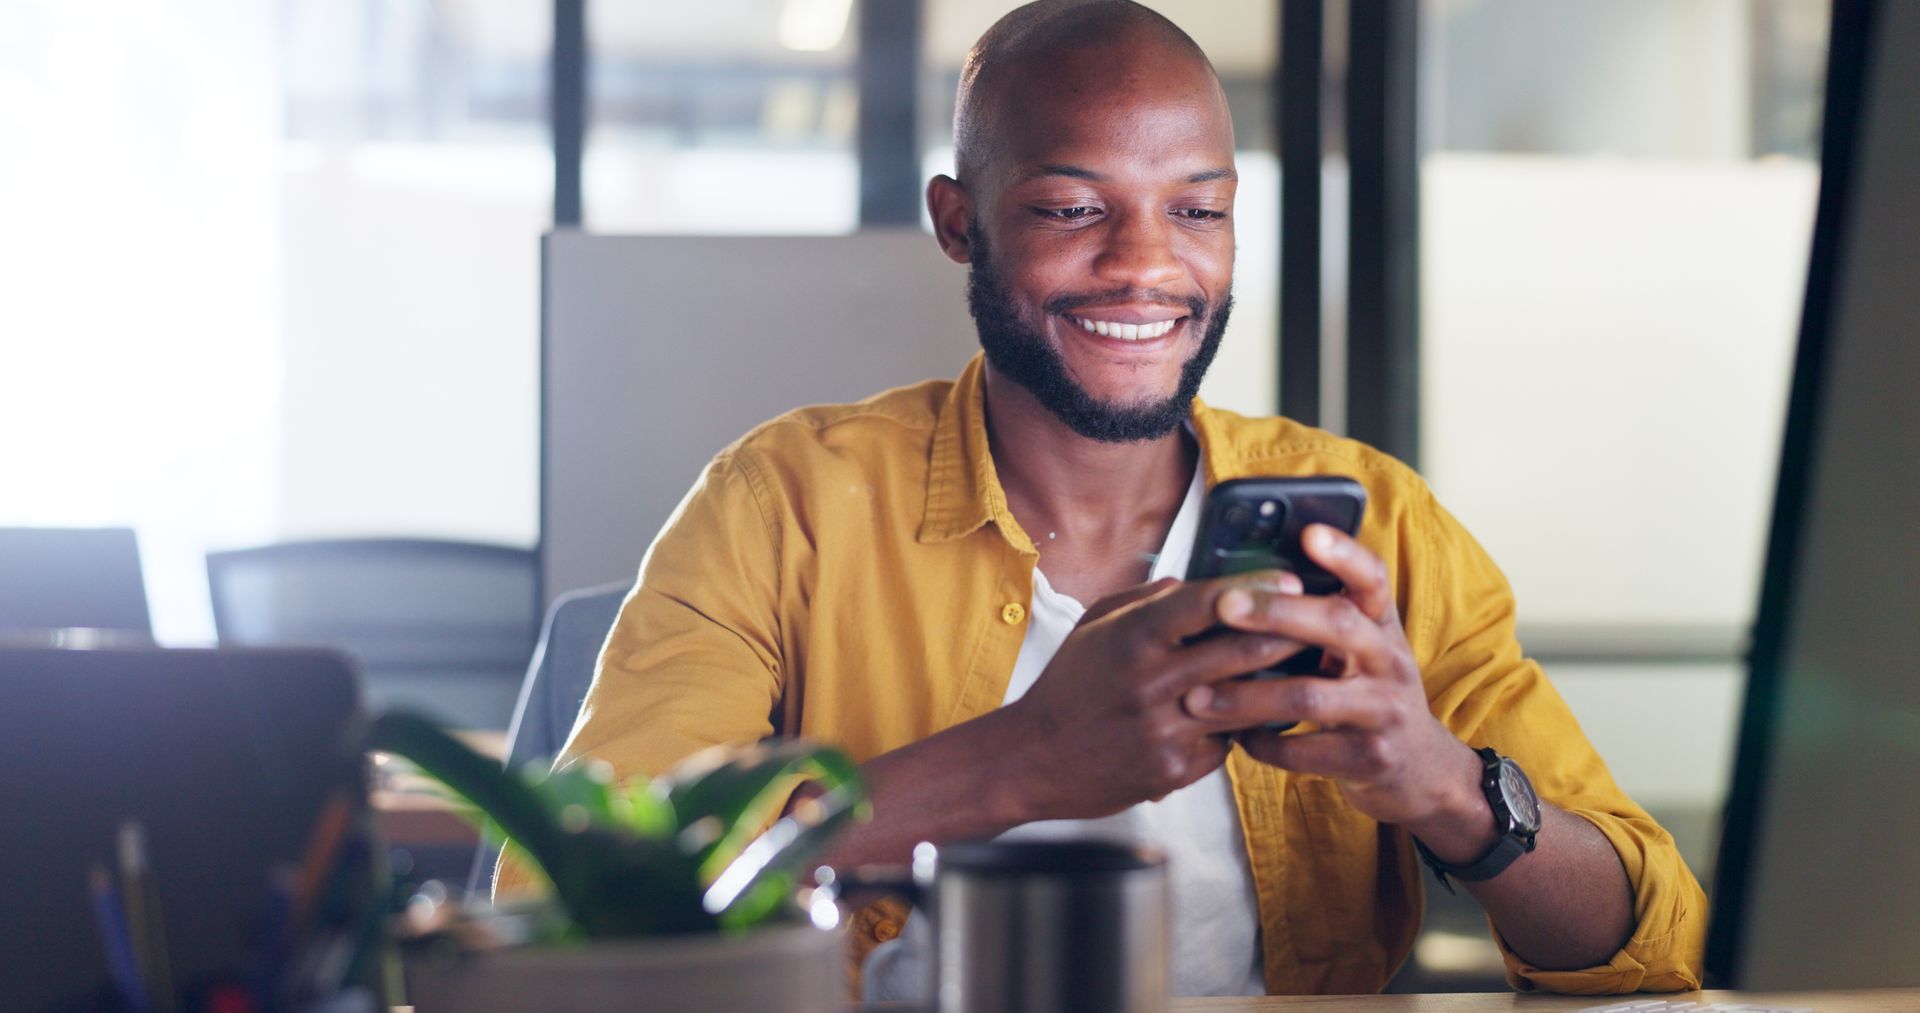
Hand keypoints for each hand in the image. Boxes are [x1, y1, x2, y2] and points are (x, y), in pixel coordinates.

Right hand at [1004, 573, 1306, 821]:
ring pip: (1243, 701)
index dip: (1253, 588)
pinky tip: (1253, 718)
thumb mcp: (1095, 628)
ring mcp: (1163, 729)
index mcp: (1131, 638)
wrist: (1032, 759)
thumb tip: (1192, 583)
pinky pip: (1224, 745)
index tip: (1289, 579)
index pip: (1204, 602)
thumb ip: (1144, 600)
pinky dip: (1238, 729)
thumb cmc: (1068, 687)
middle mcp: (1149, 681)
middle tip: (1322, 622)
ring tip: (1308, 669)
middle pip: (1239, 650)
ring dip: (1279, 685)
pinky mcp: (1171, 771)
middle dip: (1289, 634)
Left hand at [1180, 525, 1488, 845]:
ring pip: (1310, 695)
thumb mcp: (1359, 648)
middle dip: (1277, 613)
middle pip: (1337, 625)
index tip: (1308, 533)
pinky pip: (1304, 751)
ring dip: (1247, 696)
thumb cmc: (1366, 691)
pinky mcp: (1369, 758)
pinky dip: (1262, 744)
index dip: (1344, 554)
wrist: (1418, 766)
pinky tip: (1235, 737)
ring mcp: (1384, 710)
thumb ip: (1319, 618)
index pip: (1372, 578)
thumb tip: (1240, 581)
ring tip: (1196, 697)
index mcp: (1381, 625)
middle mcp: (1389, 661)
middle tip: (1224, 604)